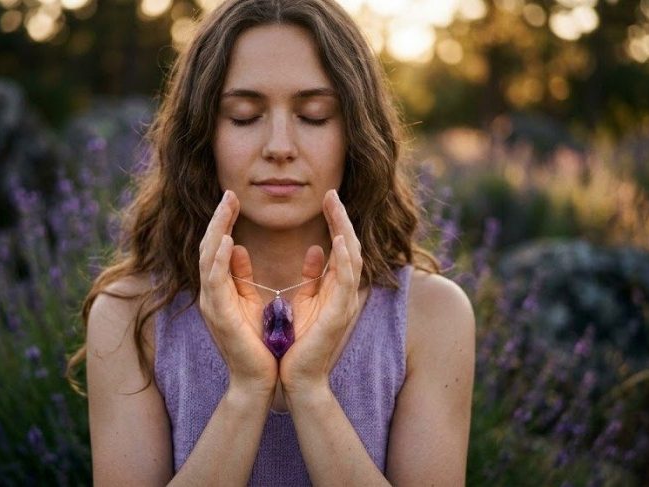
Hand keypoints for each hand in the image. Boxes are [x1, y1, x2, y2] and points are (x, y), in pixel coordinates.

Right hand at [198, 190, 277, 395]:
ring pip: (207, 259)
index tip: (233, 199)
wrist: (258, 379)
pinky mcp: (219, 315)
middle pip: (209, 247)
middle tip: (229, 194)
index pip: (217, 248)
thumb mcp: (251, 301)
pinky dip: (219, 260)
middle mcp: (211, 294)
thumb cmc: (258, 343)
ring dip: (216, 231)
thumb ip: (242, 276)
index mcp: (220, 289)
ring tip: (226, 206)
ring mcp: (212, 304)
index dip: (222, 222)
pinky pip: (214, 281)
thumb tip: (238, 247)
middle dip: (218, 219)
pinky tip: (227, 241)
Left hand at [279, 189, 363, 397]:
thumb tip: (316, 249)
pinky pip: (346, 281)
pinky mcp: (339, 314)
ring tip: (335, 205)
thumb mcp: (303, 301)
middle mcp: (345, 293)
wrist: (296, 377)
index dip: (337, 221)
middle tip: (331, 194)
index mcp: (336, 288)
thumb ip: (312, 277)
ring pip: (352, 258)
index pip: (341, 247)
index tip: (327, 198)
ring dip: (344, 230)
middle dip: (341, 219)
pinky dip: (344, 258)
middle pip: (349, 247)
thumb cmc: (298, 342)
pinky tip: (337, 238)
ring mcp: (345, 303)